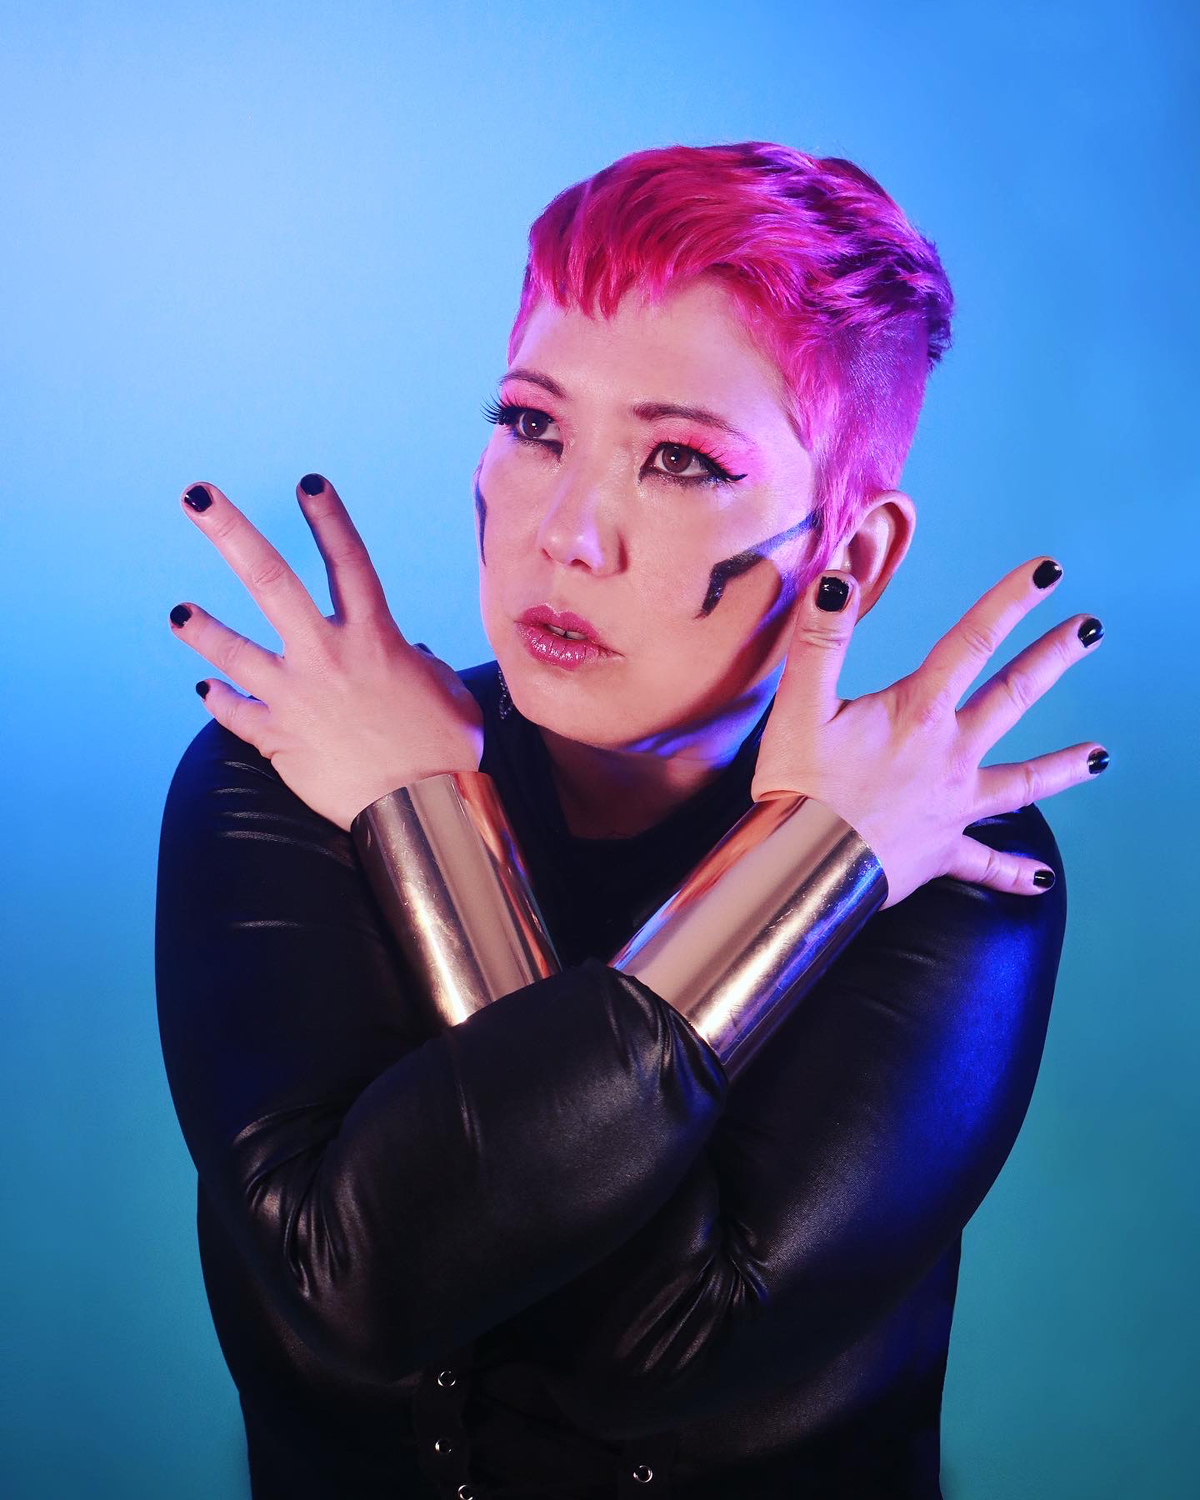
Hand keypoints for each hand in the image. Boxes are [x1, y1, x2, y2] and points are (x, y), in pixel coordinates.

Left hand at [169, 474, 482, 831]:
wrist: (425, 811)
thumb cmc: (447, 750)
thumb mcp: (444, 689)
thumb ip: (417, 661)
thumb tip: (405, 653)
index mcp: (375, 638)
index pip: (348, 561)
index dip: (328, 518)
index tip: (306, 482)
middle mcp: (327, 656)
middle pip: (270, 579)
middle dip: (228, 532)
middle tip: (195, 496)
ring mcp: (295, 696)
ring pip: (232, 651)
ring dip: (201, 629)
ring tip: (179, 614)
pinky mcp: (278, 738)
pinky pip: (235, 714)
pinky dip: (220, 702)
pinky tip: (206, 691)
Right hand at [750, 557, 1105, 908]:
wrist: (802, 870)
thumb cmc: (798, 788)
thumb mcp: (797, 705)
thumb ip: (821, 639)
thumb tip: (837, 581)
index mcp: (918, 712)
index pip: (971, 641)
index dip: (1010, 601)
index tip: (1049, 571)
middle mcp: (949, 754)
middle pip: (1012, 696)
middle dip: (1053, 658)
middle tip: (1090, 630)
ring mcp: (952, 806)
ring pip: (1021, 784)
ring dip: (1062, 767)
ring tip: (1101, 756)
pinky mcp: (941, 851)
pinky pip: (986, 865)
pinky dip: (1015, 874)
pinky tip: (1043, 881)